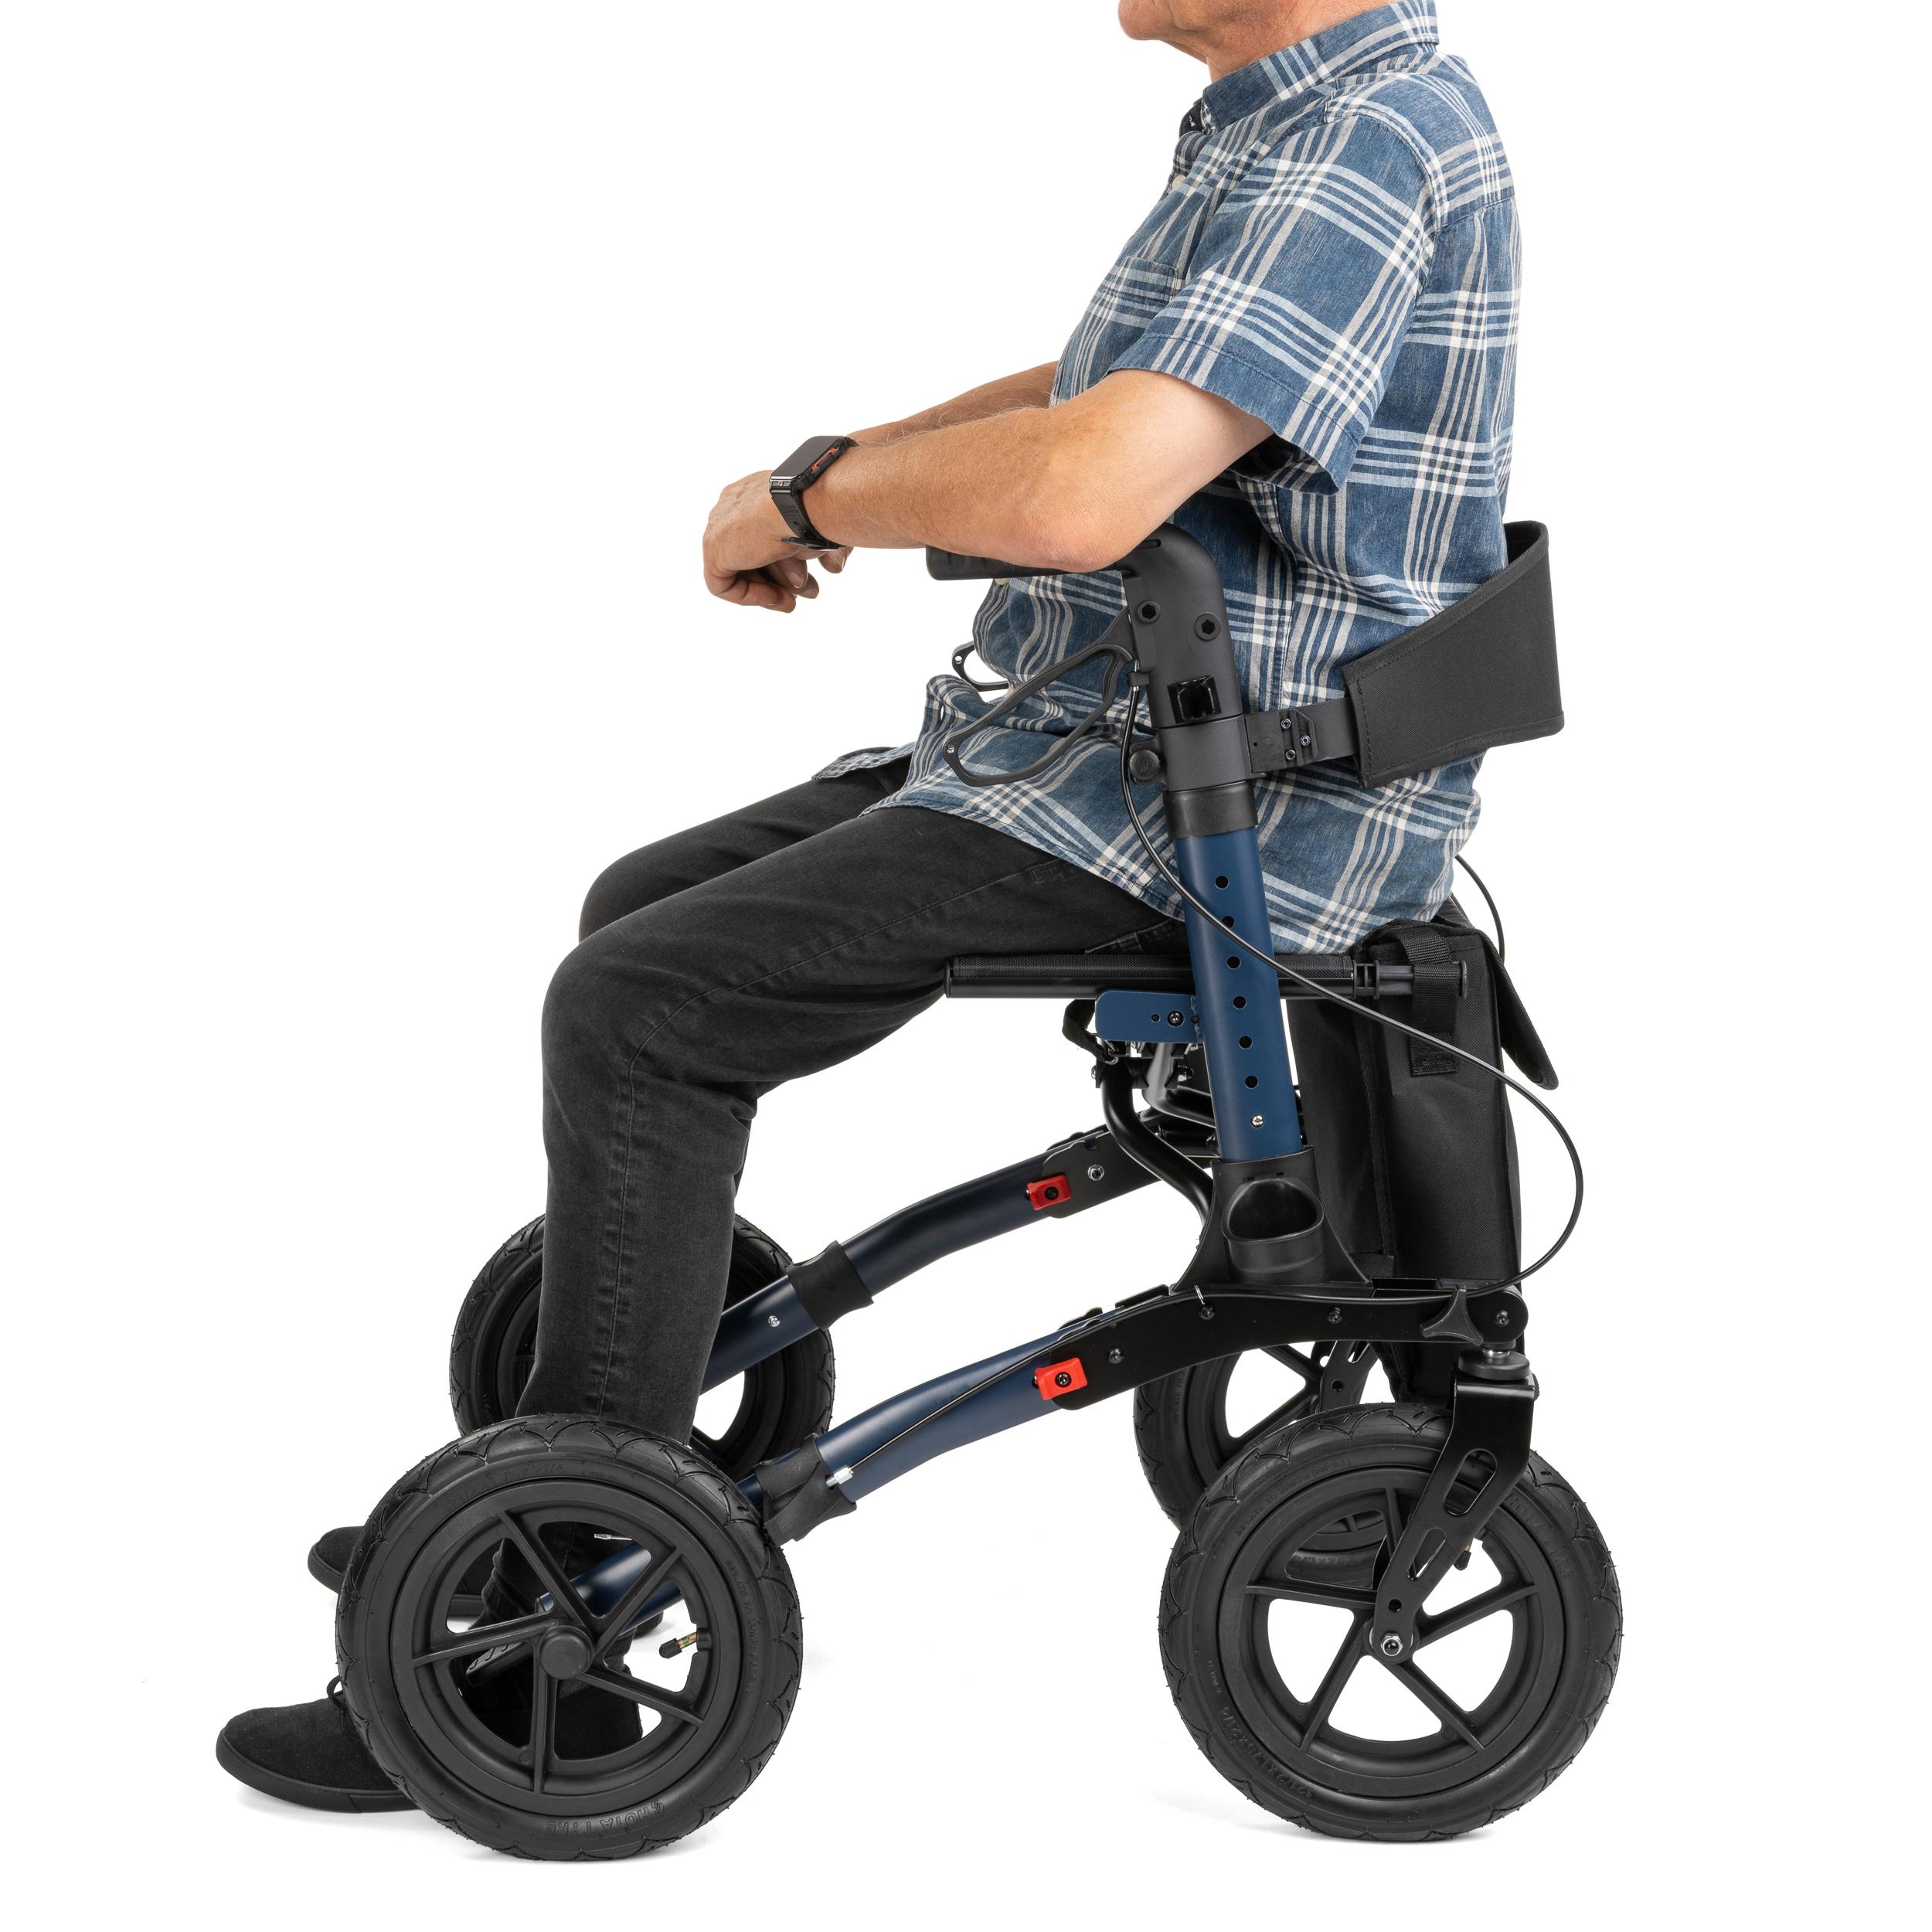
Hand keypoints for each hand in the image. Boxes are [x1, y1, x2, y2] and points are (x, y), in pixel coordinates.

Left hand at [702, 470, 849, 611]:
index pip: (762, 534)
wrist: (804, 504)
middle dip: (781, 579)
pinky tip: (776, 599)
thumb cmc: (819, 508)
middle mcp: (733, 504)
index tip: (807, 578)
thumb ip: (821, 545)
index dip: (784, 561)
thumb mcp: (822, 529)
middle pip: (752, 553)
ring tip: (793, 602)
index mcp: (754, 492)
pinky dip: (751, 596)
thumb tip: (833, 567)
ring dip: (770, 590)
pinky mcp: (713, 548)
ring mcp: (719, 526)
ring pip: (740, 570)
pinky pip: (724, 585)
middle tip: (807, 594)